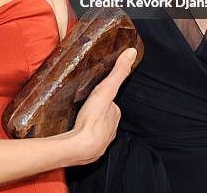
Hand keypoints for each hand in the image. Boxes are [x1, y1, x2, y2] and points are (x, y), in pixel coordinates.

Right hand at [69, 48, 136, 164]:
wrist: (80, 146)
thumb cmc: (93, 118)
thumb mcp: (106, 88)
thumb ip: (118, 72)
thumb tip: (132, 52)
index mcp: (115, 116)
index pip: (112, 104)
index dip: (105, 98)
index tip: (96, 94)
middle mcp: (110, 131)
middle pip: (104, 117)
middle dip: (97, 112)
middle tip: (85, 105)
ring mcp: (99, 143)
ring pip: (95, 130)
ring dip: (89, 125)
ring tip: (79, 118)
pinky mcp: (86, 153)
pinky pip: (85, 142)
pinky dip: (81, 137)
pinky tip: (74, 133)